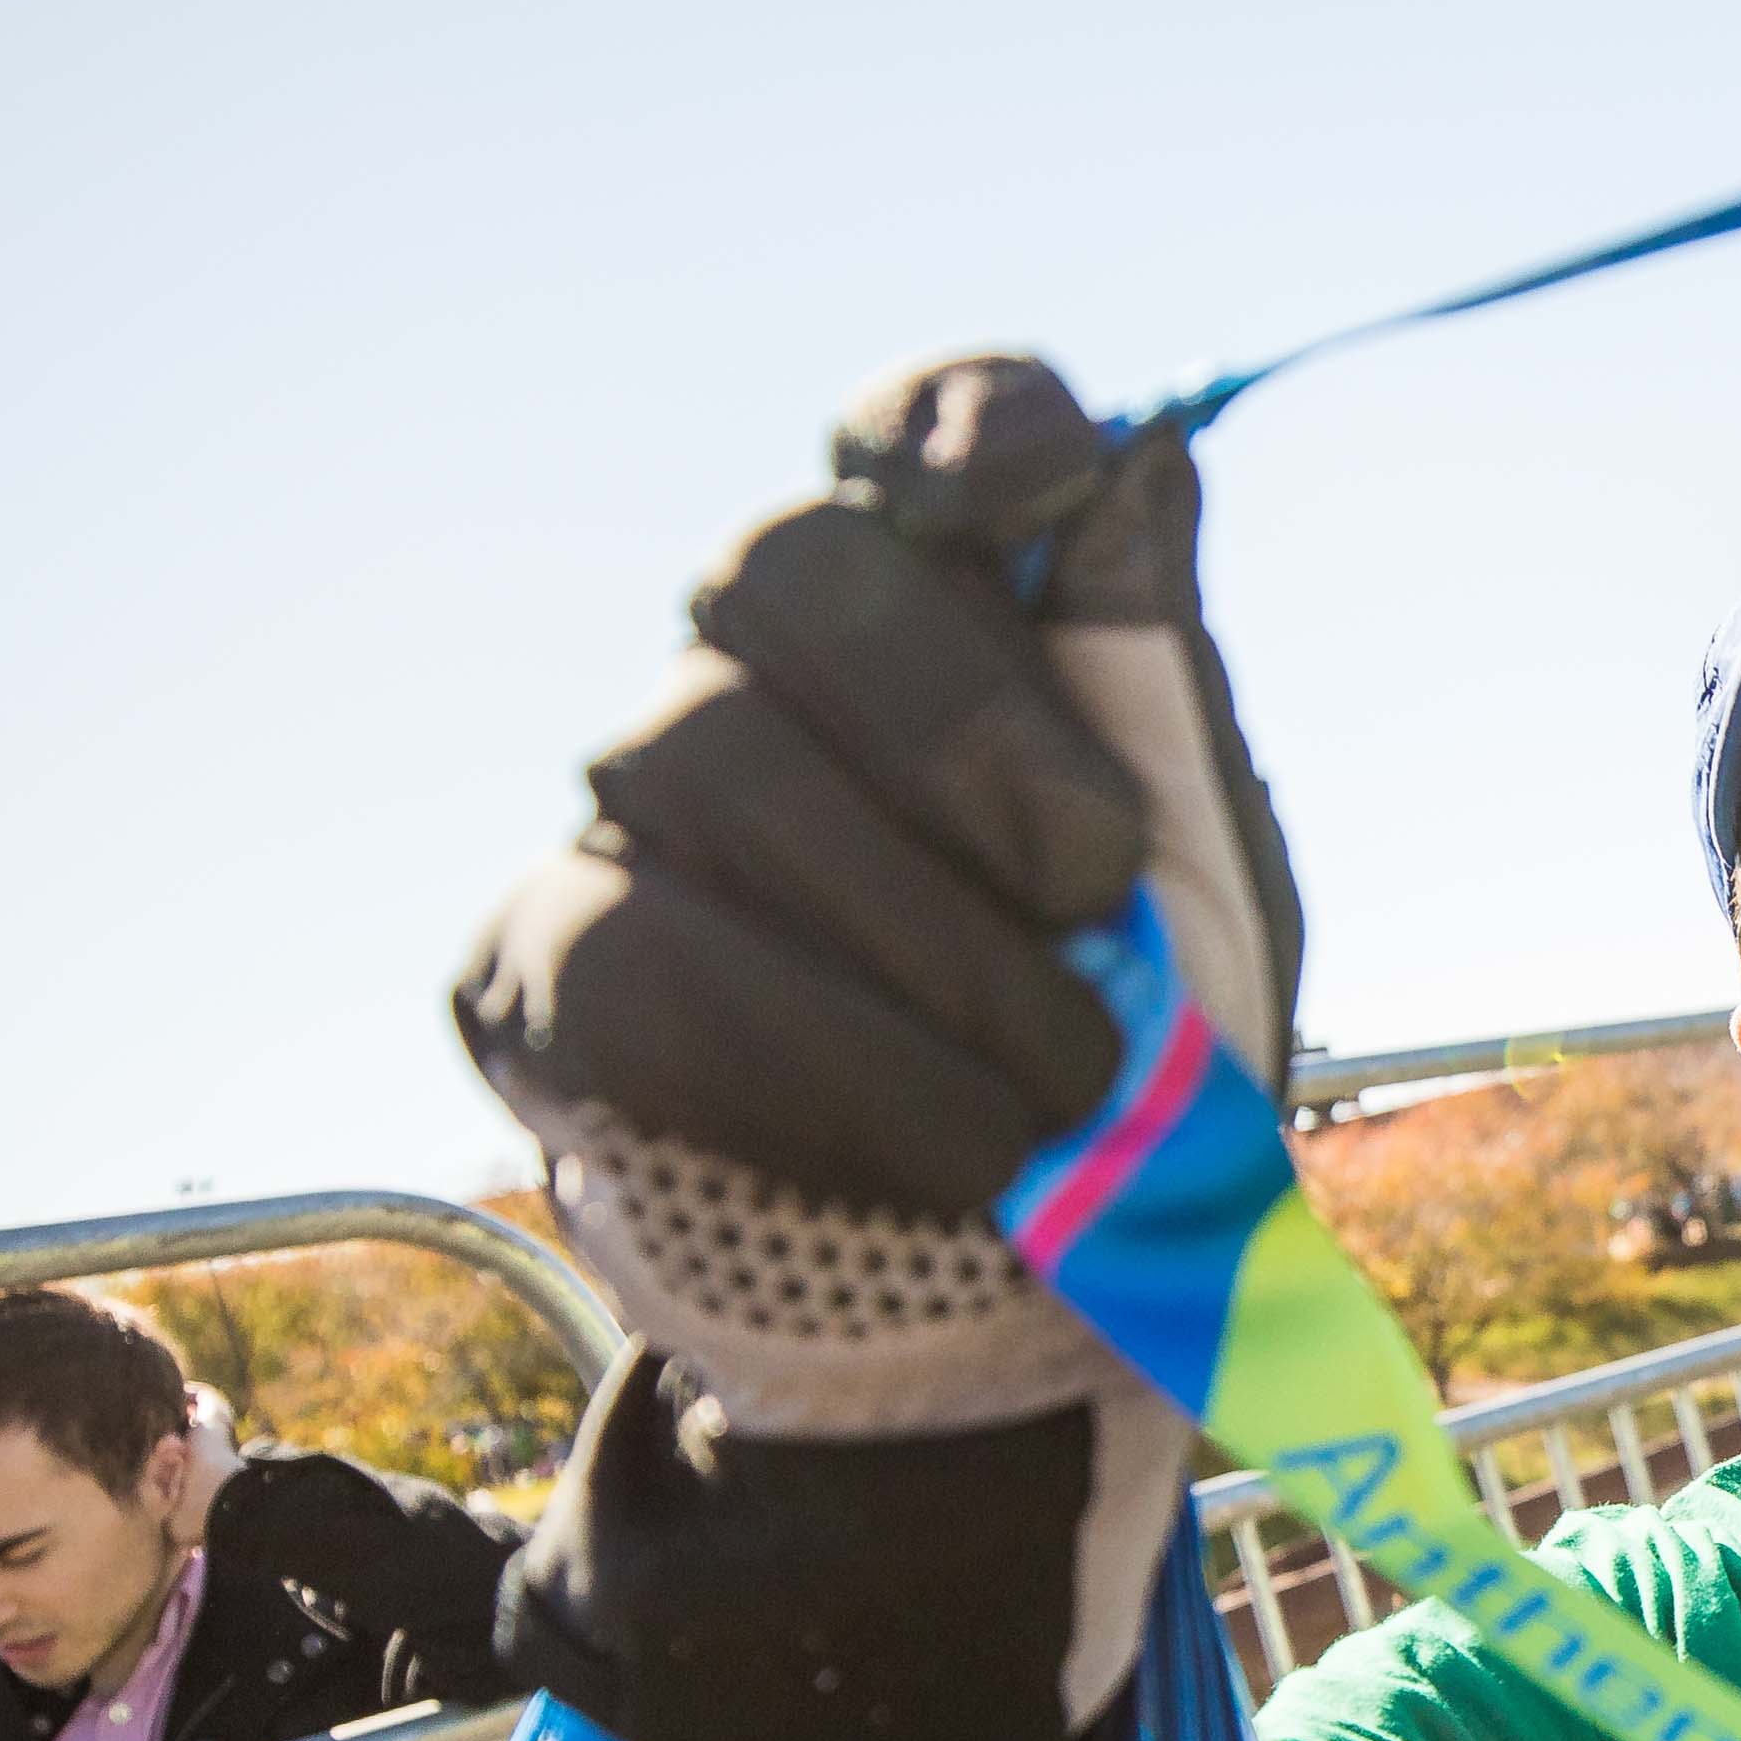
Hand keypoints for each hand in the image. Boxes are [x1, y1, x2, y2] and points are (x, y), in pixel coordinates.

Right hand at [456, 360, 1305, 1740]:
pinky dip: (817, 1064)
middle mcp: (756, 678)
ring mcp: (632, 817)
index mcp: (941, 626)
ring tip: (1061, 1095)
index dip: (946, 424)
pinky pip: (636, 955)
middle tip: (1097, 893)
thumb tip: (1147, 455)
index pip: (904, 442)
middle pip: (788, 564)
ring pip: (707, 756)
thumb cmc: (1131, 1066)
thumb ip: (1152, 679)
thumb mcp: (1200, 882)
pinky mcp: (540, 972)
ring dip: (922, 950)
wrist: (1035, 1315)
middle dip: (963, 726)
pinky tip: (939, 1154)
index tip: (1033, 485)